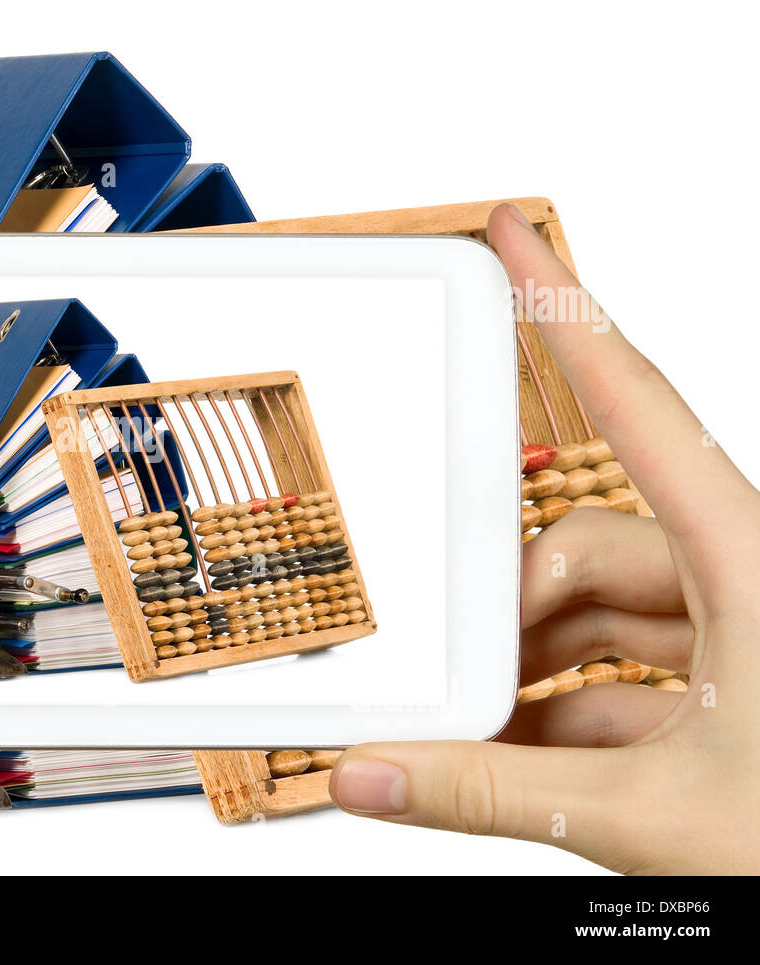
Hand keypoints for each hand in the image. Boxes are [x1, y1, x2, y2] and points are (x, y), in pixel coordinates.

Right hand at [328, 203, 759, 873]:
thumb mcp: (652, 813)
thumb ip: (495, 790)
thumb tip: (375, 773)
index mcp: (752, 565)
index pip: (638, 401)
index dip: (564, 307)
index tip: (515, 236)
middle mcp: (743, 580)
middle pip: (586, 542)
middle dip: (509, 607)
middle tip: (458, 664)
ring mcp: (733, 634)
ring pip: (596, 611)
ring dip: (530, 671)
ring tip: (482, 728)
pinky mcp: (723, 689)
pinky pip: (616, 669)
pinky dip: (559, 707)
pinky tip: (515, 749)